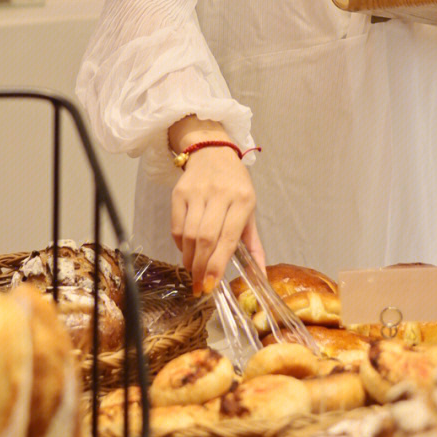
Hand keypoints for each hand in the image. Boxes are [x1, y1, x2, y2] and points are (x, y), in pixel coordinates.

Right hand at [170, 145, 263, 295]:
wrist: (211, 151)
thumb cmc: (235, 184)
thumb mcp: (250, 210)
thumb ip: (253, 244)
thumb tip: (259, 275)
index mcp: (243, 200)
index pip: (228, 237)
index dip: (217, 264)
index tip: (211, 285)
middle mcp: (220, 194)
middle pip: (205, 238)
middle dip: (200, 267)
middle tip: (200, 286)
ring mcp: (197, 192)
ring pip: (188, 234)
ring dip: (189, 259)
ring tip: (193, 272)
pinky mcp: (179, 192)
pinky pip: (176, 226)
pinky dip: (179, 244)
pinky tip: (186, 251)